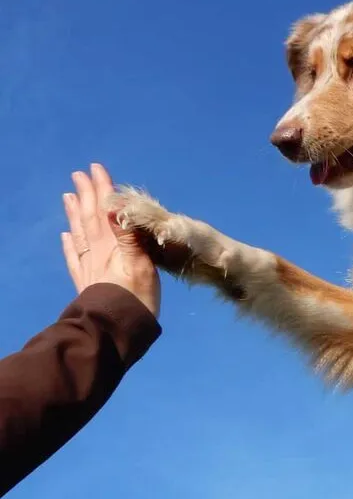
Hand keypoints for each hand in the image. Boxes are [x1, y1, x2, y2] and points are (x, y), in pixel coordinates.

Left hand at [62, 163, 160, 318]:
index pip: (105, 211)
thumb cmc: (136, 298)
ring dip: (75, 214)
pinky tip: (66, 236)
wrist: (116, 329)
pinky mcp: (86, 282)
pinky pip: (74, 258)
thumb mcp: (140, 264)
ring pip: (80, 234)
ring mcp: (89, 267)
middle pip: (89, 218)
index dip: (101, 190)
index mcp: (112, 246)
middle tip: (79, 175)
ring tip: (69, 197)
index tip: (95, 169)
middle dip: (86, 196)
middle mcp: (97, 252)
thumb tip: (113, 206)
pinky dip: (69, 244)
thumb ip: (127, 235)